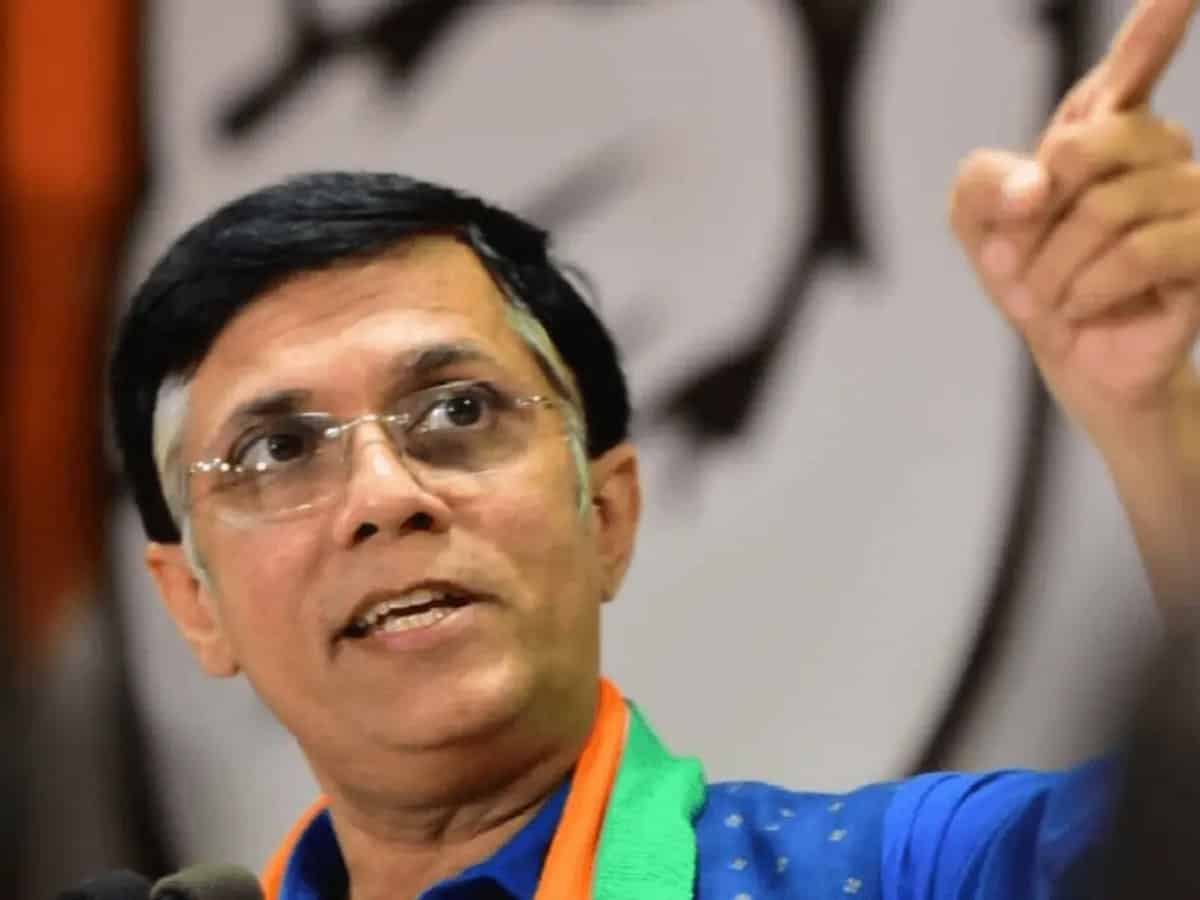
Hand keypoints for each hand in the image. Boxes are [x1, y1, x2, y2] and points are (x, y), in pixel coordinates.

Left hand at [950, 0, 1199, 435]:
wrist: (1071, 359)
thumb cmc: (1035, 280)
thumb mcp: (982, 229)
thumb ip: (982, 184)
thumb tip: (1036, 184)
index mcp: (1103, 134)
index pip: (1130, 67)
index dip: (1156, 25)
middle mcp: (1158, 153)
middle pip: (1093, 140)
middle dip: (1036, 210)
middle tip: (1014, 258)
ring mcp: (1190, 200)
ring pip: (1112, 206)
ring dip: (1055, 263)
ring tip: (1046, 297)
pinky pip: (1146, 250)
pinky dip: (1092, 286)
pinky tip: (1080, 307)